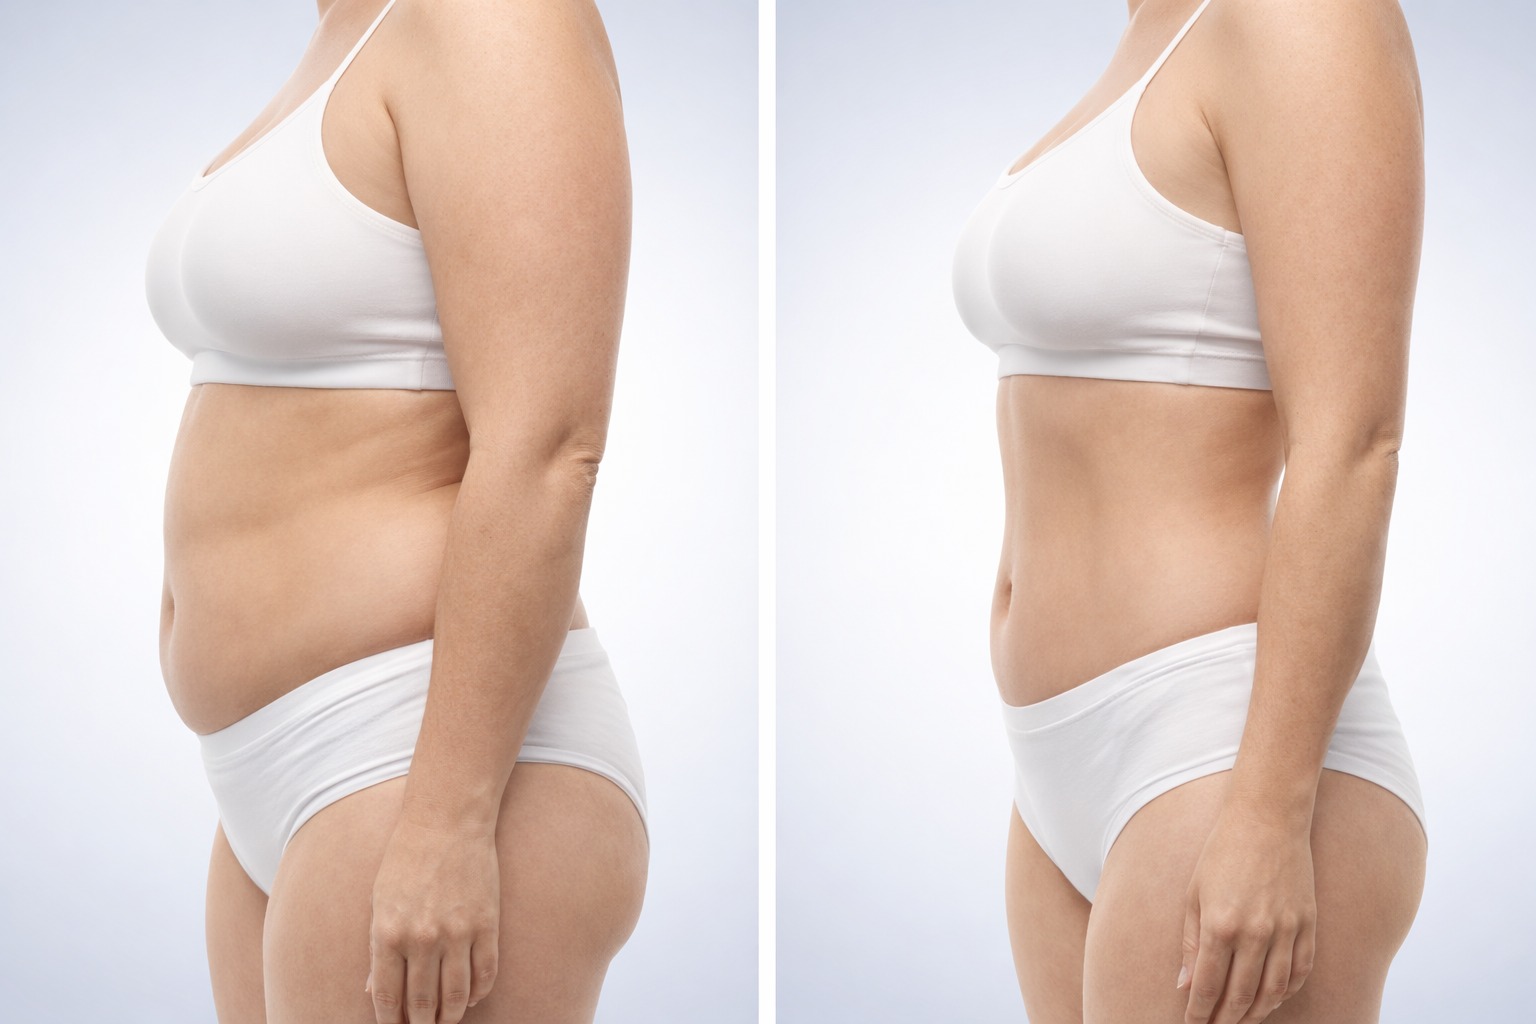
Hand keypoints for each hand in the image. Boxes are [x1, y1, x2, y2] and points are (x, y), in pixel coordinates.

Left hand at [365, 818, 500, 1023]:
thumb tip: (376, 991)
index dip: (391, 1021)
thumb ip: (378, 949)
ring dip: (451, 1015)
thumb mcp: (380, 902)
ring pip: (457, 996)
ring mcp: (457, 933)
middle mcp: (421, 939)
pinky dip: (480, 992)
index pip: (388, 996)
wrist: (447, 821)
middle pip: (422, 1003)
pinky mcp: (487, 924)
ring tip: (447, 1018)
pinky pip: (486, 973)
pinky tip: (472, 996)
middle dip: (421, 1023)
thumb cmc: (407, 859)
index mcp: (387, 933)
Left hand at [1176, 802, 1315, 1023]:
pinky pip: (1301, 971)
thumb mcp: (1194, 895)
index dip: (1200, 1012)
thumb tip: (1186, 986)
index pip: (1208, 986)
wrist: (1267, 819)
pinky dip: (1287, 991)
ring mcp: (1286, 929)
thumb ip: (1191, 943)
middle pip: (1241, 995)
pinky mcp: (1308, 924)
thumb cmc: (1221, 853)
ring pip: (1274, 990)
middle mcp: (1255, 933)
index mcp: (1220, 925)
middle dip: (1226, 1019)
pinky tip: (1273, 998)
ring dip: (1257, 1012)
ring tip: (1243, 1020)